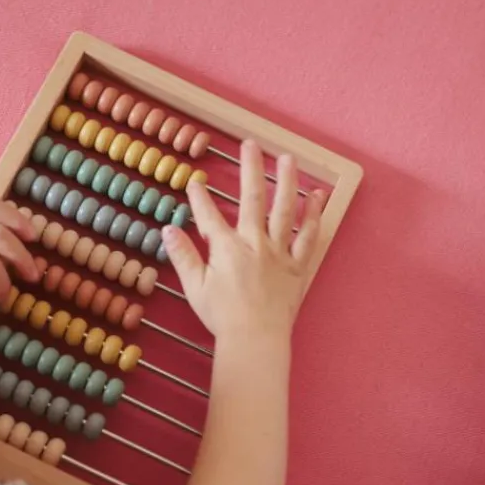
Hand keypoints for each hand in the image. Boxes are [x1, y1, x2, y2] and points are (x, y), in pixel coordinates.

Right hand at [161, 140, 324, 347]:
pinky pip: (307, 237)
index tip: (195, 182)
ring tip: (287, 159)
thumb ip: (183, 256)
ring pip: (284, 209)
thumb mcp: (195, 288)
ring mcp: (278, 253)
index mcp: (227, 248)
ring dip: (286, 181)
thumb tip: (168, 230)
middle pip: (252, 198)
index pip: (209, 215)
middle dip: (250, 168)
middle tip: (250, 145)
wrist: (256, 339)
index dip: (200, 197)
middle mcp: (254, 243)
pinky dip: (313, 217)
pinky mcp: (296, 267)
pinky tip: (316, 198)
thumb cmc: (223, 318)